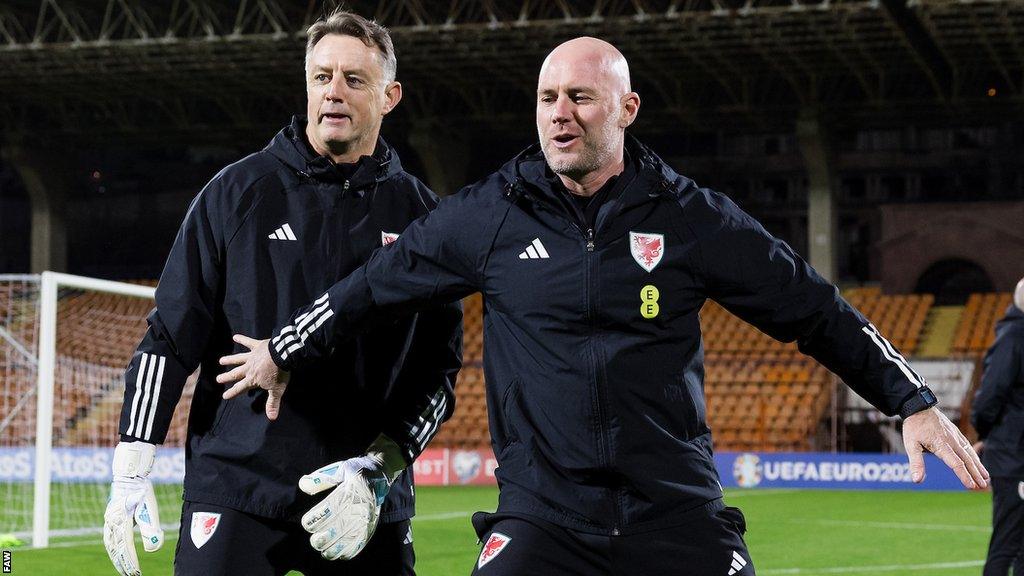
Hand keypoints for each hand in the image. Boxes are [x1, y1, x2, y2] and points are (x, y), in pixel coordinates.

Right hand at [103, 442, 163, 575]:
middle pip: (116, 549)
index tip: (136, 573)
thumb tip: (153, 548)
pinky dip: (113, 548)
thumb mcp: (150, 508)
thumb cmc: (142, 491)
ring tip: (123, 568)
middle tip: (131, 575)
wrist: (130, 475)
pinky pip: (109, 537)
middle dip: (123, 563)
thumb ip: (151, 528)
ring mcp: (109, 520)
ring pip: (111, 544)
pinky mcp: (110, 518)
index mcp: (122, 521)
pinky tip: (117, 553)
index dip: (131, 561)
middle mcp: (112, 522)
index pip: (127, 547)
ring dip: (117, 557)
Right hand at [217, 334, 289, 419]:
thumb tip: (271, 418)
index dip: (232, 392)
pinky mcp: (257, 346)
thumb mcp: (277, 390)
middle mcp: (249, 368)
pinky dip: (242, 339)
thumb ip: (273, 403)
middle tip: (217, 379)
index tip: (224, 396)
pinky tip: (235, 336)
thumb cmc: (280, 373)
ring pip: (238, 359)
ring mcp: (252, 356)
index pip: (240, 388)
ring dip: (229, 360)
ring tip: (221, 361)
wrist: (283, 355)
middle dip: (226, 377)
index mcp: (253, 379)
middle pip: (235, 373)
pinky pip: (248, 342)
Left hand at [299, 455, 390, 559]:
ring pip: (350, 538)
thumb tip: (302, 484)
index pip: (331, 507)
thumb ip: (321, 479)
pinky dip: (350, 551)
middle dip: (323, 537)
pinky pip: (361, 542)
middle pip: (339, 526)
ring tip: (323, 551)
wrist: (381, 474)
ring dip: (334, 548)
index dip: (316, 518)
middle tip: (314, 540)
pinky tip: (339, 554)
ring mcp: (368, 516)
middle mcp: (361, 504)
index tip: (306, 523)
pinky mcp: (372, 524)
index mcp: (351, 488)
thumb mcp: (340, 469)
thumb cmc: (357, 471)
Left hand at [902, 407, 988, 488]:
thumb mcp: (910, 444)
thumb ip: (916, 462)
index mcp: (941, 444)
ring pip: (969, 453)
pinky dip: (974, 455)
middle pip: (966, 459)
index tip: (971, 486)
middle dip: (975, 474)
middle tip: (983, 486)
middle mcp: (951, 440)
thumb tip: (917, 480)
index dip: (964, 475)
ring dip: (978, 466)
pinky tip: (977, 462)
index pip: (955, 463)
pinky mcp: (956, 432)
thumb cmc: (913, 427)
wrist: (918, 406)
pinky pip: (967, 446)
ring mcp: (955, 436)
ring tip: (986, 478)